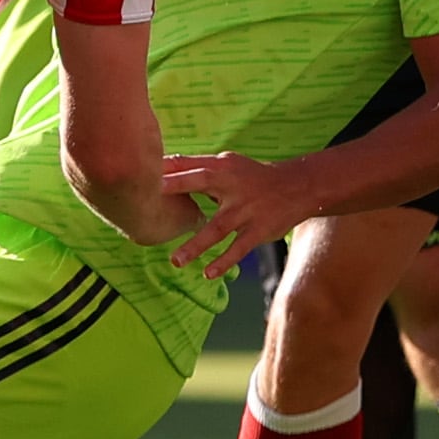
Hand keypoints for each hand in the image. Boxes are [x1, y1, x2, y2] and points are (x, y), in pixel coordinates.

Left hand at [161, 151, 329, 275]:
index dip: (168, 168)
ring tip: (175, 261)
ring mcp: (246, 210)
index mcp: (222, 168)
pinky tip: (208, 274)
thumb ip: (199, 170)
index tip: (142, 172)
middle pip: (202, 182)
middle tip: (151, 196)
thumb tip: (164, 170)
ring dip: (196, 246)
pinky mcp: (258, 230)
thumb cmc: (253, 177)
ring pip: (217, 228)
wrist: (297, 187)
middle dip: (178, 186)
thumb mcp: (229, 165)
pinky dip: (224, 262)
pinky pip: (238, 248)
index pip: (190, 164)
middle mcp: (233, 186)